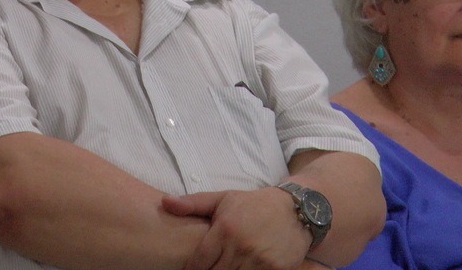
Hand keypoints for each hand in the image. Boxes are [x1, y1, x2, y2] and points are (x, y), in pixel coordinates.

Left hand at [162, 188, 311, 269]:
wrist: (296, 209)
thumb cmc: (254, 205)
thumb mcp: (224, 199)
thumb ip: (193, 203)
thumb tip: (164, 203)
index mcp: (224, 229)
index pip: (198, 263)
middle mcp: (241, 246)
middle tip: (211, 267)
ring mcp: (259, 261)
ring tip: (227, 266)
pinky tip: (243, 269)